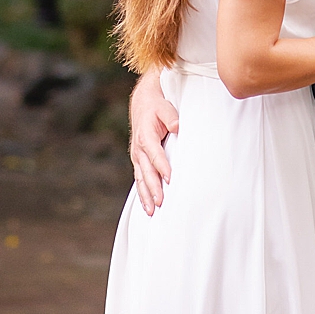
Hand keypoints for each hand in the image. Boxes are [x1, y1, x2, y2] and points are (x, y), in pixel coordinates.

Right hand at [129, 69, 178, 215]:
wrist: (143, 103)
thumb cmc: (157, 106)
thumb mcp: (165, 106)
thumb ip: (171, 117)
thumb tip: (177, 127)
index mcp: (146, 136)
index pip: (155, 155)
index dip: (162, 167)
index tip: (170, 179)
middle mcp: (139, 149)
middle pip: (147, 172)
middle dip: (153, 188)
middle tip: (161, 203)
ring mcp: (137, 156)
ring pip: (141, 179)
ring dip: (146, 195)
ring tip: (152, 211)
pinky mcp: (138, 161)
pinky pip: (139, 179)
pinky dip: (142, 193)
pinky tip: (147, 207)